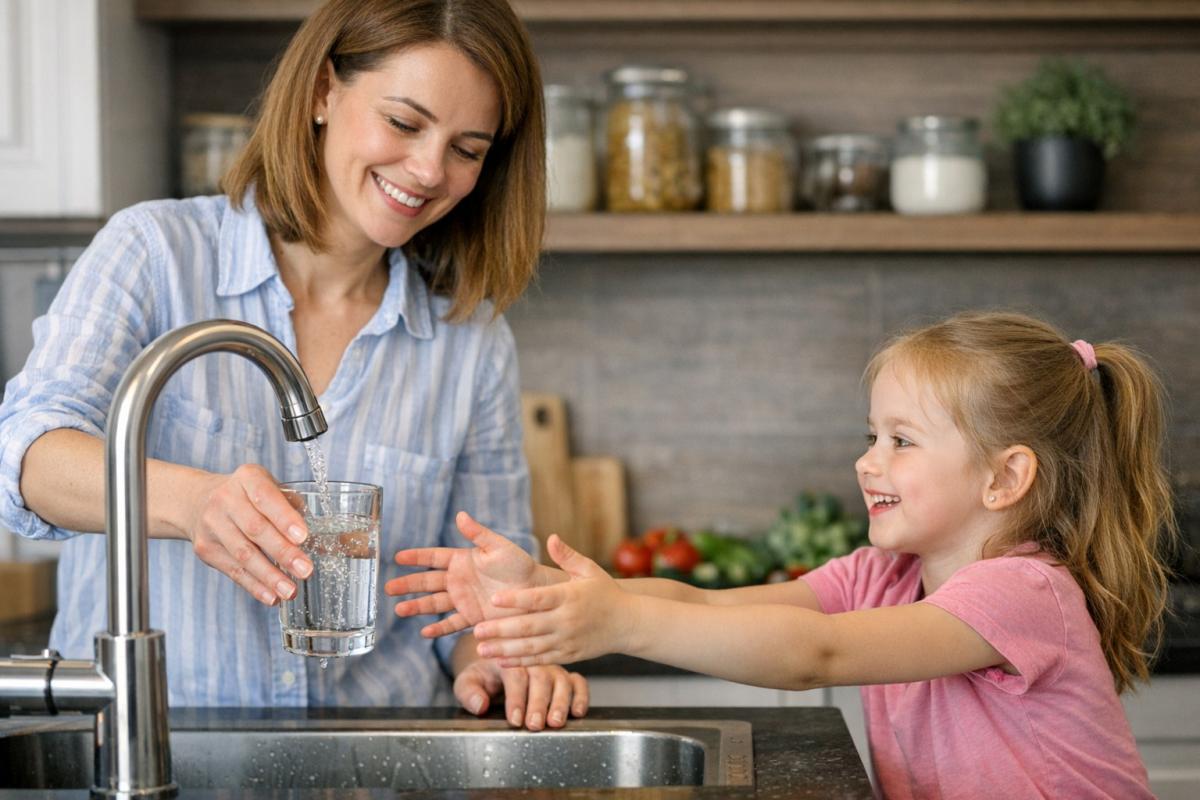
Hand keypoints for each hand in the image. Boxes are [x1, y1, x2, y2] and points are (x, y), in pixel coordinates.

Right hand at [183, 464, 311, 605]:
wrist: (198, 501)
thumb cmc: (247, 496)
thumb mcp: (269, 487)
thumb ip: (293, 507)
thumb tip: (323, 539)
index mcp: (247, 478)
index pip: (266, 498)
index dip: (284, 518)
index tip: (303, 537)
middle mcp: (225, 499)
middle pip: (256, 529)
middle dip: (283, 552)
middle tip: (305, 570)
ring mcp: (212, 524)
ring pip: (243, 554)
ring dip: (269, 576)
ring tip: (290, 590)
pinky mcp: (205, 548)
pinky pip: (233, 570)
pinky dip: (254, 586)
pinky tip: (271, 596)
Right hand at [385, 511, 548, 636]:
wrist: (535, 591)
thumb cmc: (520, 565)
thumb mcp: (499, 546)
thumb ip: (478, 533)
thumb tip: (460, 514)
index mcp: (463, 560)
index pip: (434, 557)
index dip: (416, 557)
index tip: (397, 557)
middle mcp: (460, 580)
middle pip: (428, 582)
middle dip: (408, 584)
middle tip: (388, 588)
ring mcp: (464, 600)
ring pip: (435, 604)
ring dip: (417, 607)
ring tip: (399, 610)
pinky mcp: (473, 617)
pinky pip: (452, 624)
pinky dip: (439, 629)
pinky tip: (424, 633)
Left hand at [454, 658, 588, 730]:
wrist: (498, 664)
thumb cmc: (483, 676)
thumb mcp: (468, 680)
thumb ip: (469, 692)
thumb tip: (480, 705)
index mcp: (509, 659)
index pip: (515, 676)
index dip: (516, 699)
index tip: (515, 719)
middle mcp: (534, 661)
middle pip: (541, 678)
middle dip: (539, 704)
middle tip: (535, 724)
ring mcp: (552, 668)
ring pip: (562, 681)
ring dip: (560, 702)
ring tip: (555, 721)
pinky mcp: (565, 677)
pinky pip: (578, 683)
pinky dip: (581, 696)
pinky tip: (578, 711)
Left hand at [474, 535, 637, 666]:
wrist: (629, 624)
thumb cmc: (606, 593)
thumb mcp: (590, 570)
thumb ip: (568, 555)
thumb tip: (551, 537)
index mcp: (569, 596)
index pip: (539, 598)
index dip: (516, 599)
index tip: (494, 598)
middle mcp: (566, 620)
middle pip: (530, 626)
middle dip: (501, 630)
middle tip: (476, 630)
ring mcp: (567, 640)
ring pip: (532, 647)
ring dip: (505, 649)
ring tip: (481, 650)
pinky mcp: (569, 655)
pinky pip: (542, 660)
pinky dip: (521, 663)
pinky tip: (501, 661)